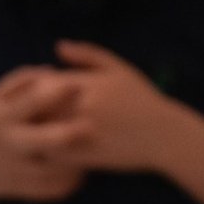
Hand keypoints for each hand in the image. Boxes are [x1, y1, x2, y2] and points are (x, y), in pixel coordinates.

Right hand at [0, 63, 84, 200]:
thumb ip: (20, 81)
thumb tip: (51, 72)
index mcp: (3, 115)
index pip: (32, 101)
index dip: (57, 93)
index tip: (79, 86)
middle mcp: (9, 141)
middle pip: (44, 140)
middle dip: (68, 133)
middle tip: (91, 127)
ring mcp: (13, 167)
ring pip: (53, 169)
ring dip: (75, 162)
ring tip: (88, 153)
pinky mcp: (16, 187)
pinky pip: (50, 188)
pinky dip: (69, 181)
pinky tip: (77, 172)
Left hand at [10, 42, 179, 176]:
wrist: (166, 135)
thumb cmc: (143, 99)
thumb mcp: (120, 69)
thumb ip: (88, 54)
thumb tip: (57, 46)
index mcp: (86, 84)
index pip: (42, 83)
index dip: (39, 89)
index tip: (47, 95)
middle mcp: (80, 107)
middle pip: (38, 108)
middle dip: (37, 112)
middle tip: (48, 115)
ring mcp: (80, 134)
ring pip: (41, 132)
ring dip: (40, 132)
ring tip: (53, 132)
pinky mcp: (82, 158)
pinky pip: (52, 155)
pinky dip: (51, 152)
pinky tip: (63, 148)